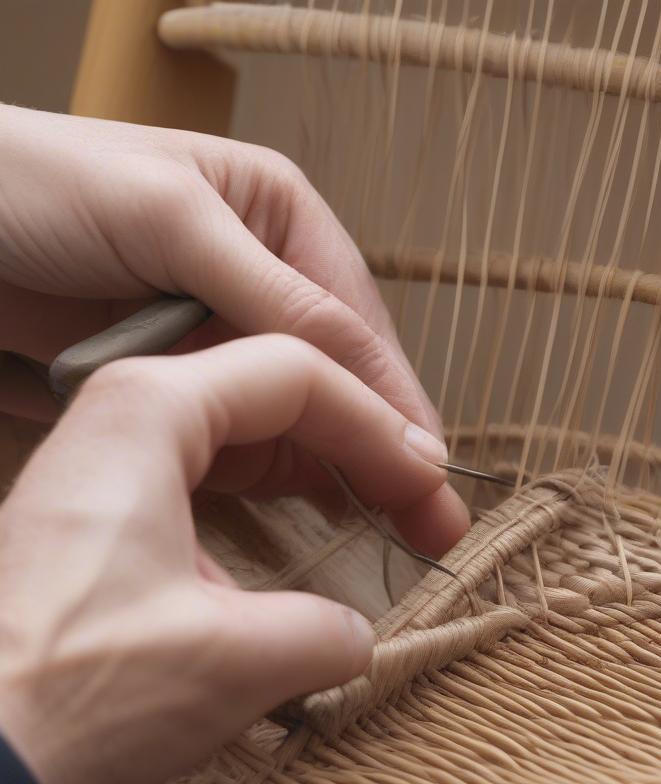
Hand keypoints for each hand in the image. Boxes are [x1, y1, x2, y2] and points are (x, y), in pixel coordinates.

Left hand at [0, 104, 464, 550]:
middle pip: (346, 381)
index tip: (429, 472)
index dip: (395, 402)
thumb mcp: (174, 220)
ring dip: (344, 474)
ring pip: (304, 419)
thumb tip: (369, 373)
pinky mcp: (185, 389)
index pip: (356, 325)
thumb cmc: (41, 186)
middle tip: (432, 521)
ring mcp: (225, 343)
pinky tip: (321, 515)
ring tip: (393, 533)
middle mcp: (266, 285)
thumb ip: (277, 295)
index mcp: (281, 222)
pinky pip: (249, 441)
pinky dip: (282, 479)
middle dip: (386, 450)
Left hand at [0, 335, 454, 783]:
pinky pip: (210, 483)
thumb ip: (326, 632)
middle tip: (424, 513)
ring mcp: (106, 468)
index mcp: (150, 410)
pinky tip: (309, 542)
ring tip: (383, 521)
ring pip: (244, 442)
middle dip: (362, 452)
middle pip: (273, 399)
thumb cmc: (74, 695)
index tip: (430, 487)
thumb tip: (353, 637)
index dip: (381, 429)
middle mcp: (122, 417)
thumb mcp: (236, 661)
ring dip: (323, 478)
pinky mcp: (99, 522)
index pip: (298, 376)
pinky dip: (275, 506)